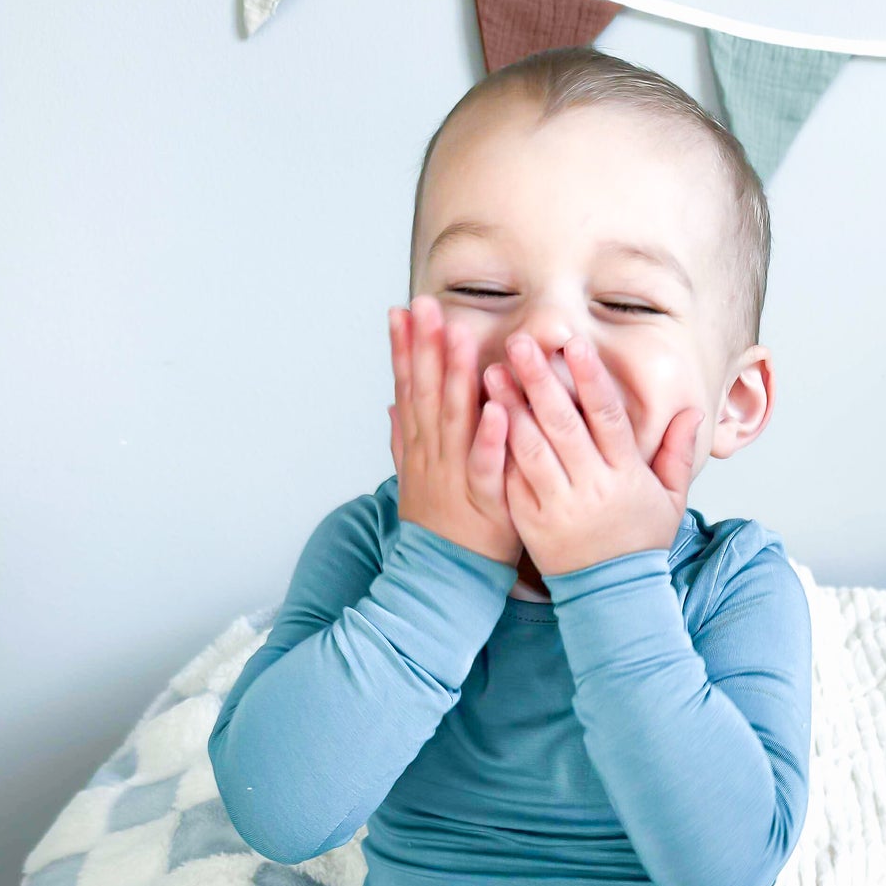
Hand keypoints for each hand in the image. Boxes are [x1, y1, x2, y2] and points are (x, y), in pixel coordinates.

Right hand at [388, 294, 521, 569]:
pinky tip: (494, 409)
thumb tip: (391, 403)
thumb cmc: (436, 529)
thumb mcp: (413, 478)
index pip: (408, 388)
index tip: (400, 310)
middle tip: (426, 304)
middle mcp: (432, 455)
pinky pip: (486, 466)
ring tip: (460, 337)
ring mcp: (454, 476)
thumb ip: (403, 437)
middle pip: (427, 393)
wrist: (439, 580)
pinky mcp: (482, 500)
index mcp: (419, 448)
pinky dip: (489, 439)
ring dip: (456, 378)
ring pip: (454, 420)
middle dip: (425, 346)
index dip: (404, 349)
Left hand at [485, 332, 704, 576]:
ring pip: (530, 449)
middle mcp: (590, 487)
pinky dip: (498, 448)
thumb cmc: (639, 541)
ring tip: (493, 373)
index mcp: (625, 475)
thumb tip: (692, 410)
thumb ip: (677, 452)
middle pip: (562, 425)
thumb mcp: (671, 499)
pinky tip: (484, 419)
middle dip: (540, 381)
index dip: (590, 379)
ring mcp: (557, 505)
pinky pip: (512, 479)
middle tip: (520, 343)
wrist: (612, 596)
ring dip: (510, 409)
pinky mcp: (530, 521)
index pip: (607, 418)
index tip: (574, 345)